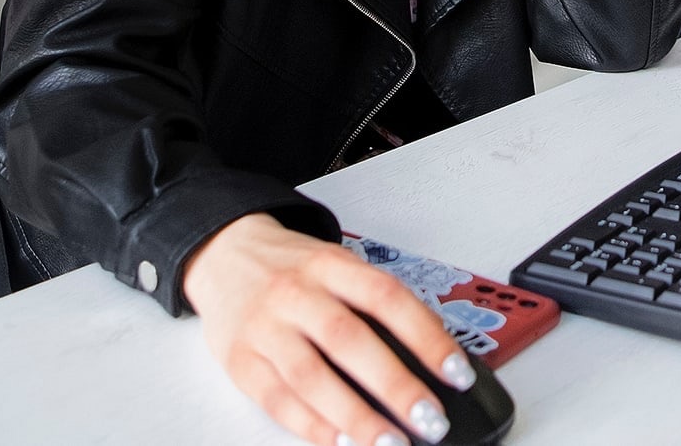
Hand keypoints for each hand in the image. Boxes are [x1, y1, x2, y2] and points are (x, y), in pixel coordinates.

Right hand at [182, 213, 472, 445]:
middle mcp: (295, 293)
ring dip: (355, 417)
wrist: (223, 255)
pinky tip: (341, 442)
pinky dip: (312, 426)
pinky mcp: (238, 360)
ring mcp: (263, 327)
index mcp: (330, 264)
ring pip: (311, 377)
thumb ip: (373, 304)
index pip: (387, 297)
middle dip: (394, 386)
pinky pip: (277, 400)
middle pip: (349, 340)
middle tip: (430, 420)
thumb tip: (427, 361)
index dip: (427, 336)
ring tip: (390, 443)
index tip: (457, 373)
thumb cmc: (293, 269)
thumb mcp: (336, 266)